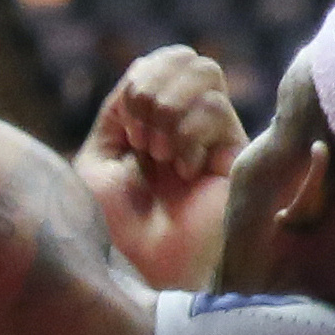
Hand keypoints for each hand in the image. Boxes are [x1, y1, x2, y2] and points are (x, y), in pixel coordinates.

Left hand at [78, 44, 240, 291]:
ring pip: (205, 71)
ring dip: (170, 109)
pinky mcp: (238, 155)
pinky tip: (186, 172)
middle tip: (142, 142)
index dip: (140, 80)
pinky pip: (216, 108)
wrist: (148, 277)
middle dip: (152, 90)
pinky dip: (189, 134)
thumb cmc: (118, 232)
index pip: (159, 61)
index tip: (127, 132)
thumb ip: (117, 111)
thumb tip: (142, 68)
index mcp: (153, 124)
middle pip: (184, 56)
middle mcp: (187, 126)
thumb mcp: (96, 165)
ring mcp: (215, 139)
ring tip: (161, 155)